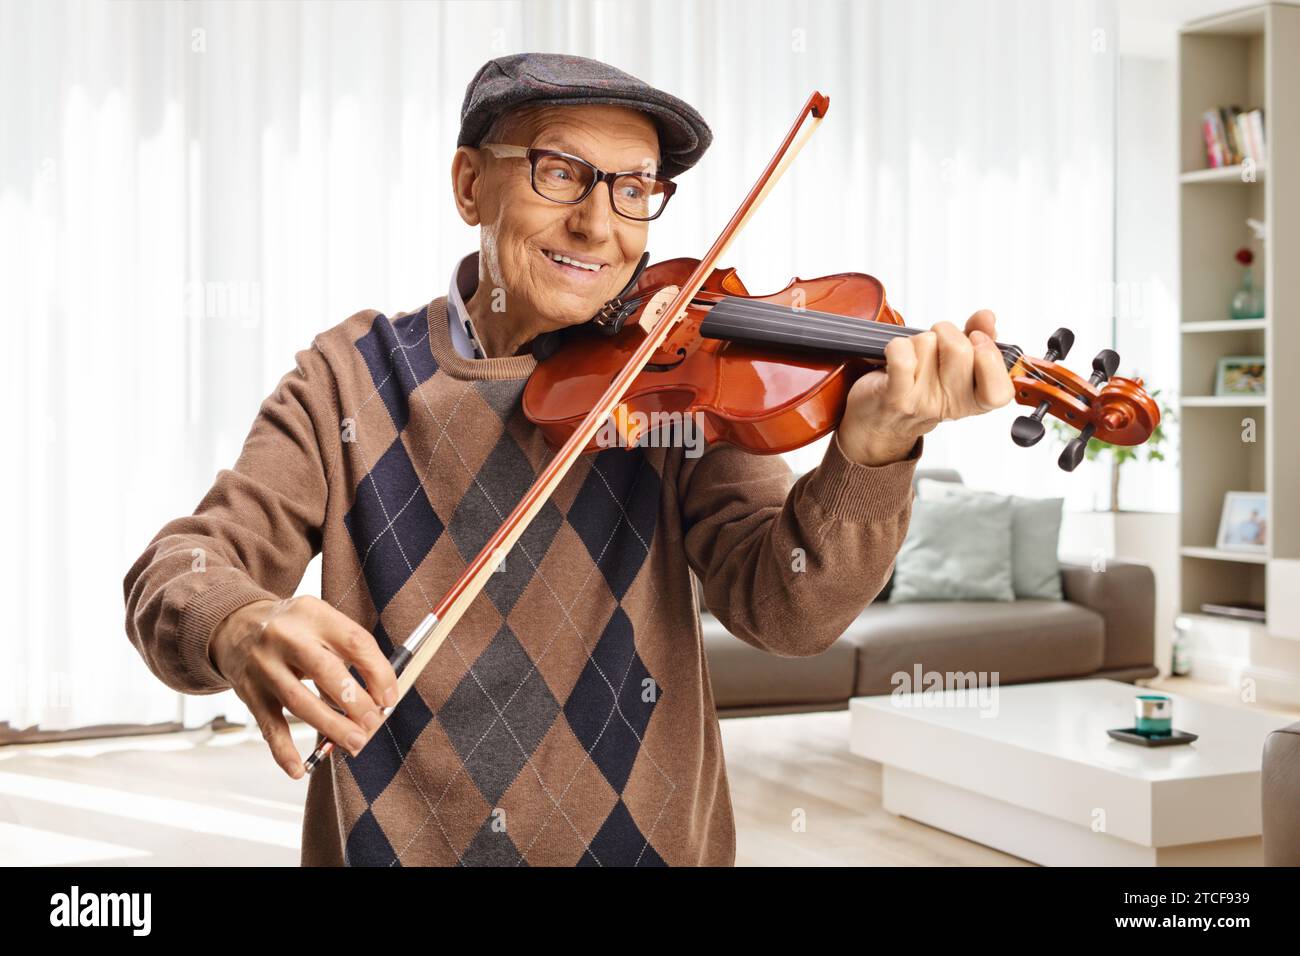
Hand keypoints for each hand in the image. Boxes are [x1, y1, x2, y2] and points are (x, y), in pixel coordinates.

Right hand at [209, 596, 397, 778]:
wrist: (235, 625)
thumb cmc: (293, 628)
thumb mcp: (321, 623)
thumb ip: (348, 653)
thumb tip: (379, 697)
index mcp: (314, 614)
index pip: (355, 641)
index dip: (379, 672)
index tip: (390, 697)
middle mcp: (286, 637)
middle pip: (326, 671)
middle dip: (356, 702)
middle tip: (373, 723)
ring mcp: (264, 666)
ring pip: (300, 702)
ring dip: (331, 727)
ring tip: (355, 743)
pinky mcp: (249, 692)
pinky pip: (269, 725)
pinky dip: (284, 751)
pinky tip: (300, 768)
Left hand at [836, 310, 1014, 464]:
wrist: (880, 422)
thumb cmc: (921, 387)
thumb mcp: (958, 368)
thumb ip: (980, 339)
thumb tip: (987, 317)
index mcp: (974, 401)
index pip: (999, 390)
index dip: (990, 357)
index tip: (977, 340)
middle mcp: (950, 406)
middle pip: (960, 349)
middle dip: (946, 332)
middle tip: (937, 343)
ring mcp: (922, 402)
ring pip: (927, 342)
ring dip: (918, 340)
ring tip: (914, 358)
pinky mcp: (895, 396)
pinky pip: (901, 354)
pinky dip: (897, 345)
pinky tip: (895, 355)